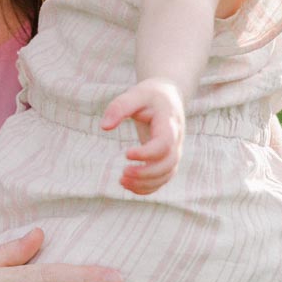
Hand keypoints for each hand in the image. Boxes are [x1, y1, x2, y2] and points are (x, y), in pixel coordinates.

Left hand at [101, 78, 184, 194]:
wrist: (168, 97)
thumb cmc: (150, 95)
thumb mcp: (135, 94)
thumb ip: (119, 107)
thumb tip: (104, 127)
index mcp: (169, 123)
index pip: (164, 144)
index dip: (147, 153)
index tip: (126, 154)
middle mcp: (176, 140)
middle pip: (168, 164)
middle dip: (146, 173)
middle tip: (123, 173)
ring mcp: (174, 152)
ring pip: (166, 175)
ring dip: (145, 183)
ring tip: (122, 181)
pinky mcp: (168, 160)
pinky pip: (162, 180)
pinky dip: (148, 187)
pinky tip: (129, 185)